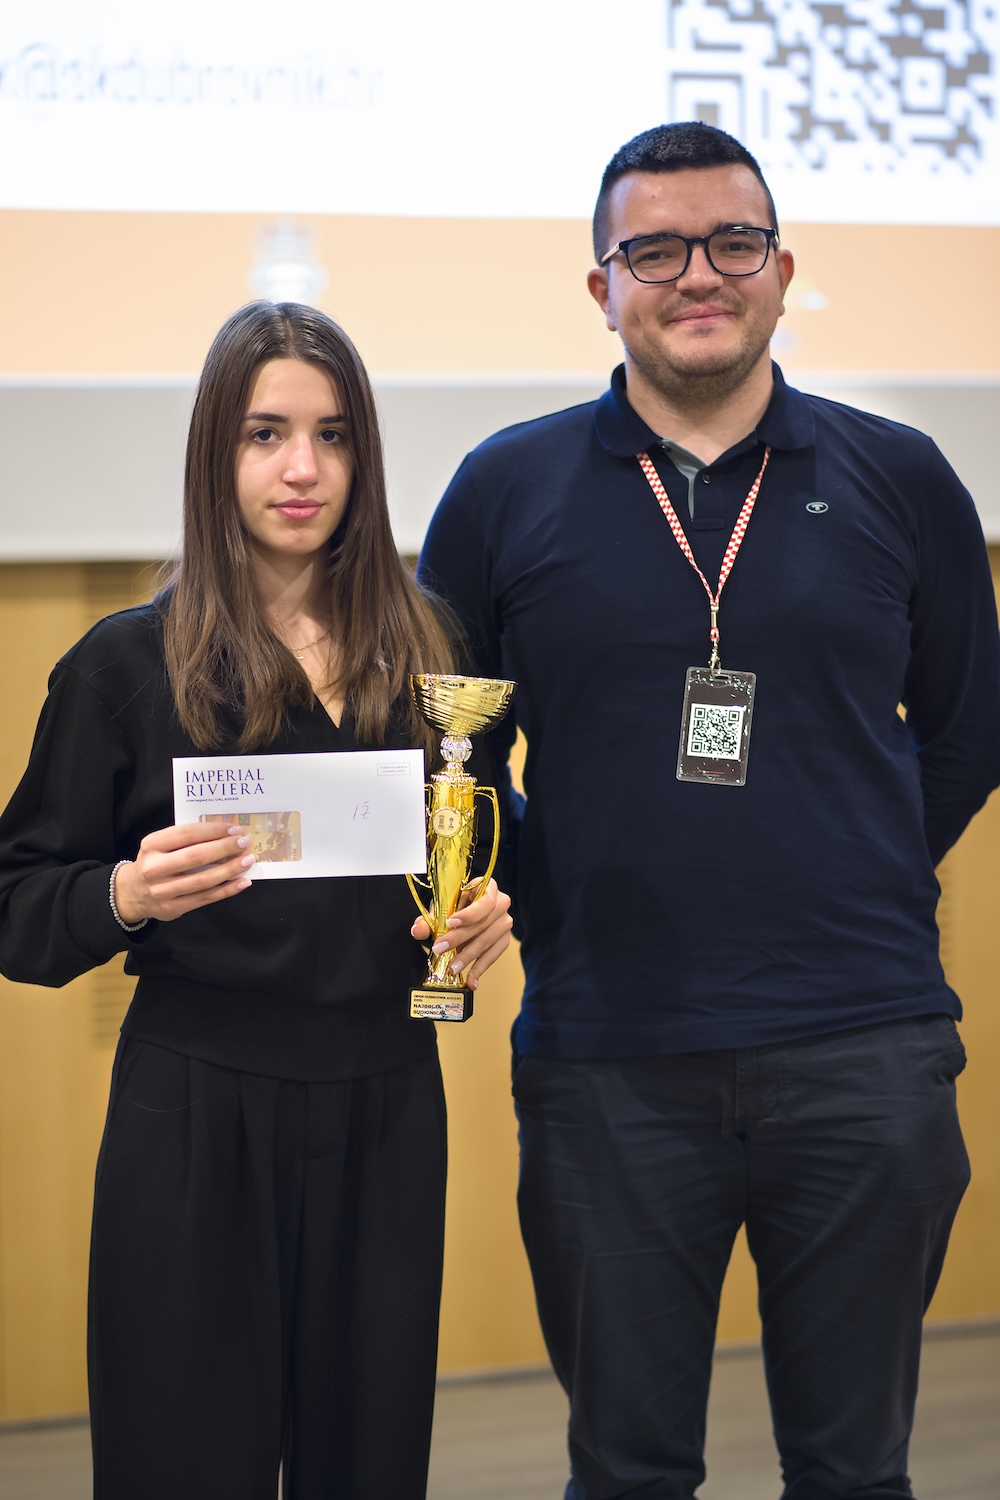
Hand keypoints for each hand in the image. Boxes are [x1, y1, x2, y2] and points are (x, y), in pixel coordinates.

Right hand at [113, 823, 255, 923]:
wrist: (132, 893)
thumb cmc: (154, 863)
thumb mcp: (159, 846)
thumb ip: (185, 840)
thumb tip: (224, 834)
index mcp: (151, 846)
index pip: (186, 834)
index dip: (213, 830)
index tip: (234, 829)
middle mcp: (154, 868)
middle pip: (196, 856)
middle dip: (224, 848)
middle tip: (244, 843)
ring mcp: (162, 891)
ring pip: (203, 880)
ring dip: (229, 870)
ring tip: (247, 861)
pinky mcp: (172, 908)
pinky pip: (205, 898)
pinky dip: (227, 890)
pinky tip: (242, 882)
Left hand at [410, 879, 512, 989]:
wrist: (468, 915)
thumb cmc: (456, 907)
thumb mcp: (441, 909)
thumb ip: (429, 919)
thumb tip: (418, 931)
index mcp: (487, 887)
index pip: (484, 900)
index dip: (469, 913)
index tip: (450, 922)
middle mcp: (501, 903)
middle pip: (483, 923)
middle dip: (460, 938)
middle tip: (440, 949)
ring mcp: (505, 922)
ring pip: (488, 941)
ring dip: (469, 956)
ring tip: (452, 968)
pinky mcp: (504, 940)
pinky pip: (493, 955)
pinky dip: (481, 968)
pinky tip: (471, 980)